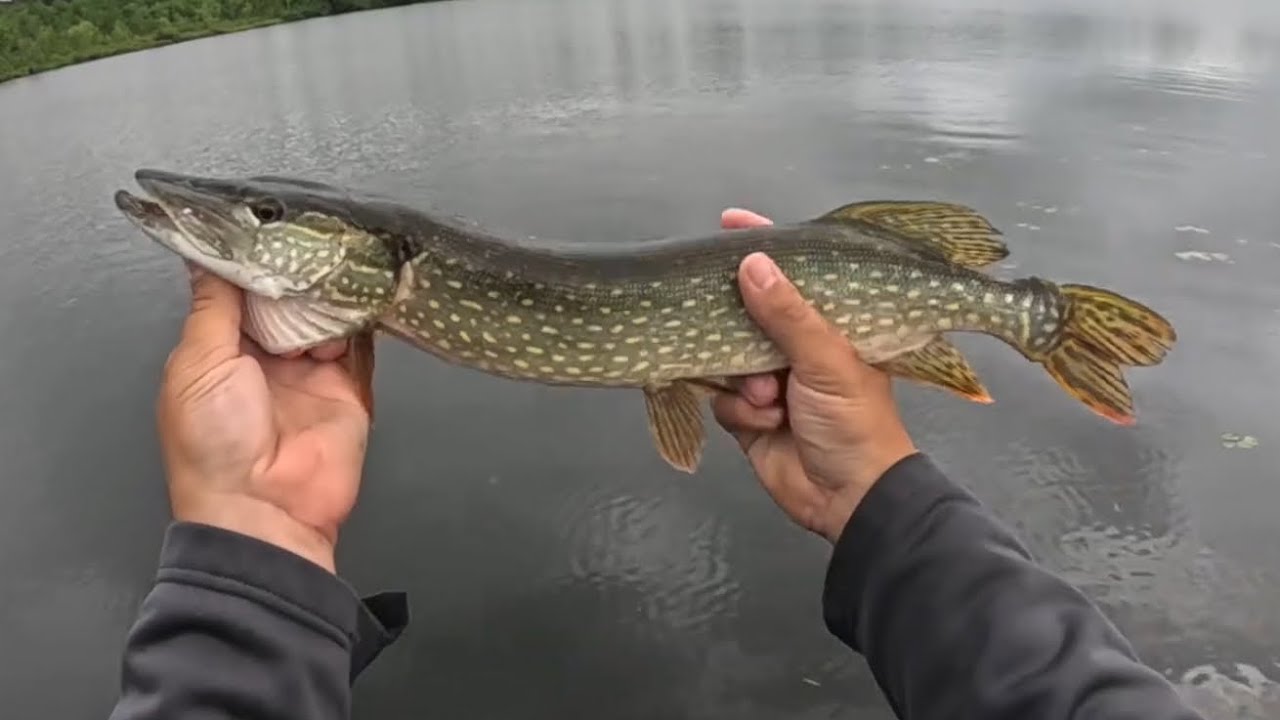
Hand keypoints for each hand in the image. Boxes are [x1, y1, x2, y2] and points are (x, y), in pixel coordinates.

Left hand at [155, 266, 371, 571]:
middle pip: (286, 301)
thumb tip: (207, 259)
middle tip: (306, 241)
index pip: (239, 294)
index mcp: (220, 355)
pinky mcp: (349, 388)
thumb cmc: (214, 448)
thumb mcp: (199, 364)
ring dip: (327, 294)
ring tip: (333, 266)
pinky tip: (358, 295)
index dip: (251, 264)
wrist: (266, 510)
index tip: (263, 228)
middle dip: (295, 275)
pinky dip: (360, 319)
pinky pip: (359, 344)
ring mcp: (310, 373)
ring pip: (324, 315)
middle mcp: (265, 361)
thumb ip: (213, 307)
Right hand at [712, 209, 918, 543]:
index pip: (792, 275)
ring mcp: (769, 381)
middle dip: (738, 328)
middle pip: (747, 315)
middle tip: (734, 331)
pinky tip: (767, 422)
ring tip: (773, 398)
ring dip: (744, 380)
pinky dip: (740, 410)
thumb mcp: (827, 359)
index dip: (762, 247)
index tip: (730, 222)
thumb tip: (752, 263)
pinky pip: (722, 397)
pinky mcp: (748, 415)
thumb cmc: (856, 422)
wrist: (850, 499)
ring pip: (727, 358)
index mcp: (828, 325)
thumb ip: (788, 313)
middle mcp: (796, 348)